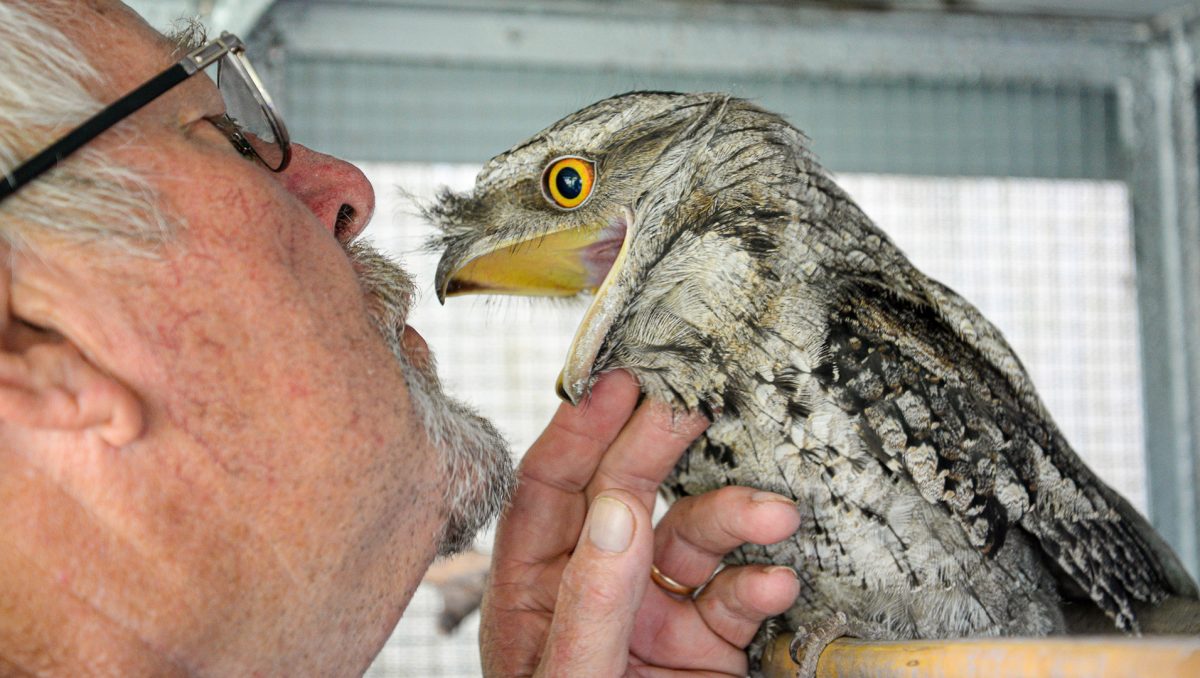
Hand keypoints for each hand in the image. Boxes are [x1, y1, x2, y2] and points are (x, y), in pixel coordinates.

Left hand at [481, 370, 801, 675]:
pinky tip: (772, 583)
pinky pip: (736, 596)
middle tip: (694, 407)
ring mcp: (654, 616)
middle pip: (624, 495)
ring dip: (732, 518)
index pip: (549, 490)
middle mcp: (594, 590)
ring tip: (771, 510)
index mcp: (534, 591)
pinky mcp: (711, 646)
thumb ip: (591, 600)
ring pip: (692, 540)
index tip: (618, 383)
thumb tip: (617, 508)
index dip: (580, 430)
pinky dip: (758, 583)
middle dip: (659, 451)